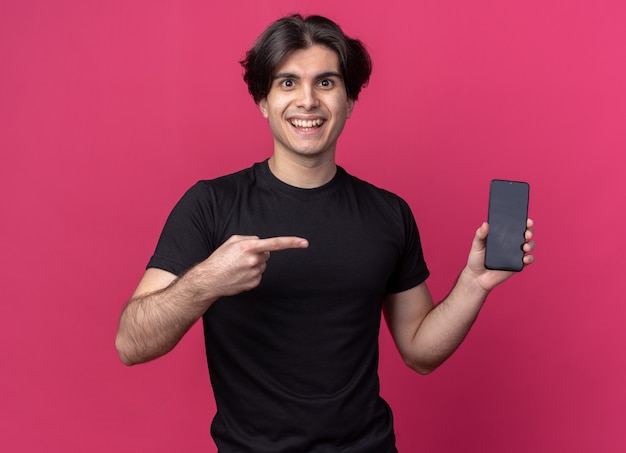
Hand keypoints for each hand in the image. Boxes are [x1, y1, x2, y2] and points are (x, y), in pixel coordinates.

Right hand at [189, 235, 308, 297]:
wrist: (210, 280)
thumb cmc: (220, 258)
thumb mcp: (232, 241)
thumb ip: (249, 239)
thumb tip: (261, 243)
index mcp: (249, 247)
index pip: (275, 243)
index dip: (292, 242)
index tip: (305, 243)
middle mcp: (254, 260)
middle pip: (267, 254)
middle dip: (259, 253)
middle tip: (241, 257)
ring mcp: (255, 273)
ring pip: (262, 264)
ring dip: (254, 264)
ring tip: (238, 267)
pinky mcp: (254, 283)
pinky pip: (259, 275)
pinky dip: (252, 274)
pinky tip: (239, 275)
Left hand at [465, 219, 534, 292]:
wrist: (477, 277)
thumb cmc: (476, 259)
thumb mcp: (476, 245)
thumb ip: (480, 235)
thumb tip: (485, 224)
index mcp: (502, 236)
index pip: (515, 226)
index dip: (523, 222)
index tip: (526, 220)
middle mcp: (511, 243)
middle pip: (526, 234)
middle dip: (529, 232)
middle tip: (526, 234)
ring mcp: (515, 254)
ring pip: (529, 245)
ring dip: (531, 244)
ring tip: (525, 247)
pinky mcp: (517, 264)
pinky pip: (528, 260)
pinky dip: (530, 258)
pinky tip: (524, 259)